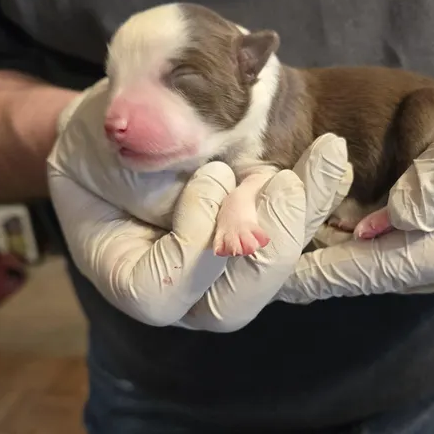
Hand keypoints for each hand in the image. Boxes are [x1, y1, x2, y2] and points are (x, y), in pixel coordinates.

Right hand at [47, 79, 351, 329]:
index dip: (189, 245)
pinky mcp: (258, 246)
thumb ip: (151, 176)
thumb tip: (225, 180)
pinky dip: (316, 202)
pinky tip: (332, 160)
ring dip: (303, 219)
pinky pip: (293, 243)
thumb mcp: (110, 150)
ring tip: (326, 157)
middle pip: (231, 305)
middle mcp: (182, 293)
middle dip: (266, 242)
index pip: (158, 293)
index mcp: (129, 276)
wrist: (123, 129)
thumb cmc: (102, 143)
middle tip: (286, 182)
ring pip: (272, 278)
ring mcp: (225, 275)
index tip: (210, 178)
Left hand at [275, 52, 433, 302]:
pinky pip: (410, 252)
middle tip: (260, 252)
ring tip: (279, 241)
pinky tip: (330, 229)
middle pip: (387, 272)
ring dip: (339, 256)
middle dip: (324, 265)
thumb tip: (400, 213)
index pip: (396, 263)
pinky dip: (366, 244)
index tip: (276, 275)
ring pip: (394, 266)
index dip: (332, 269)